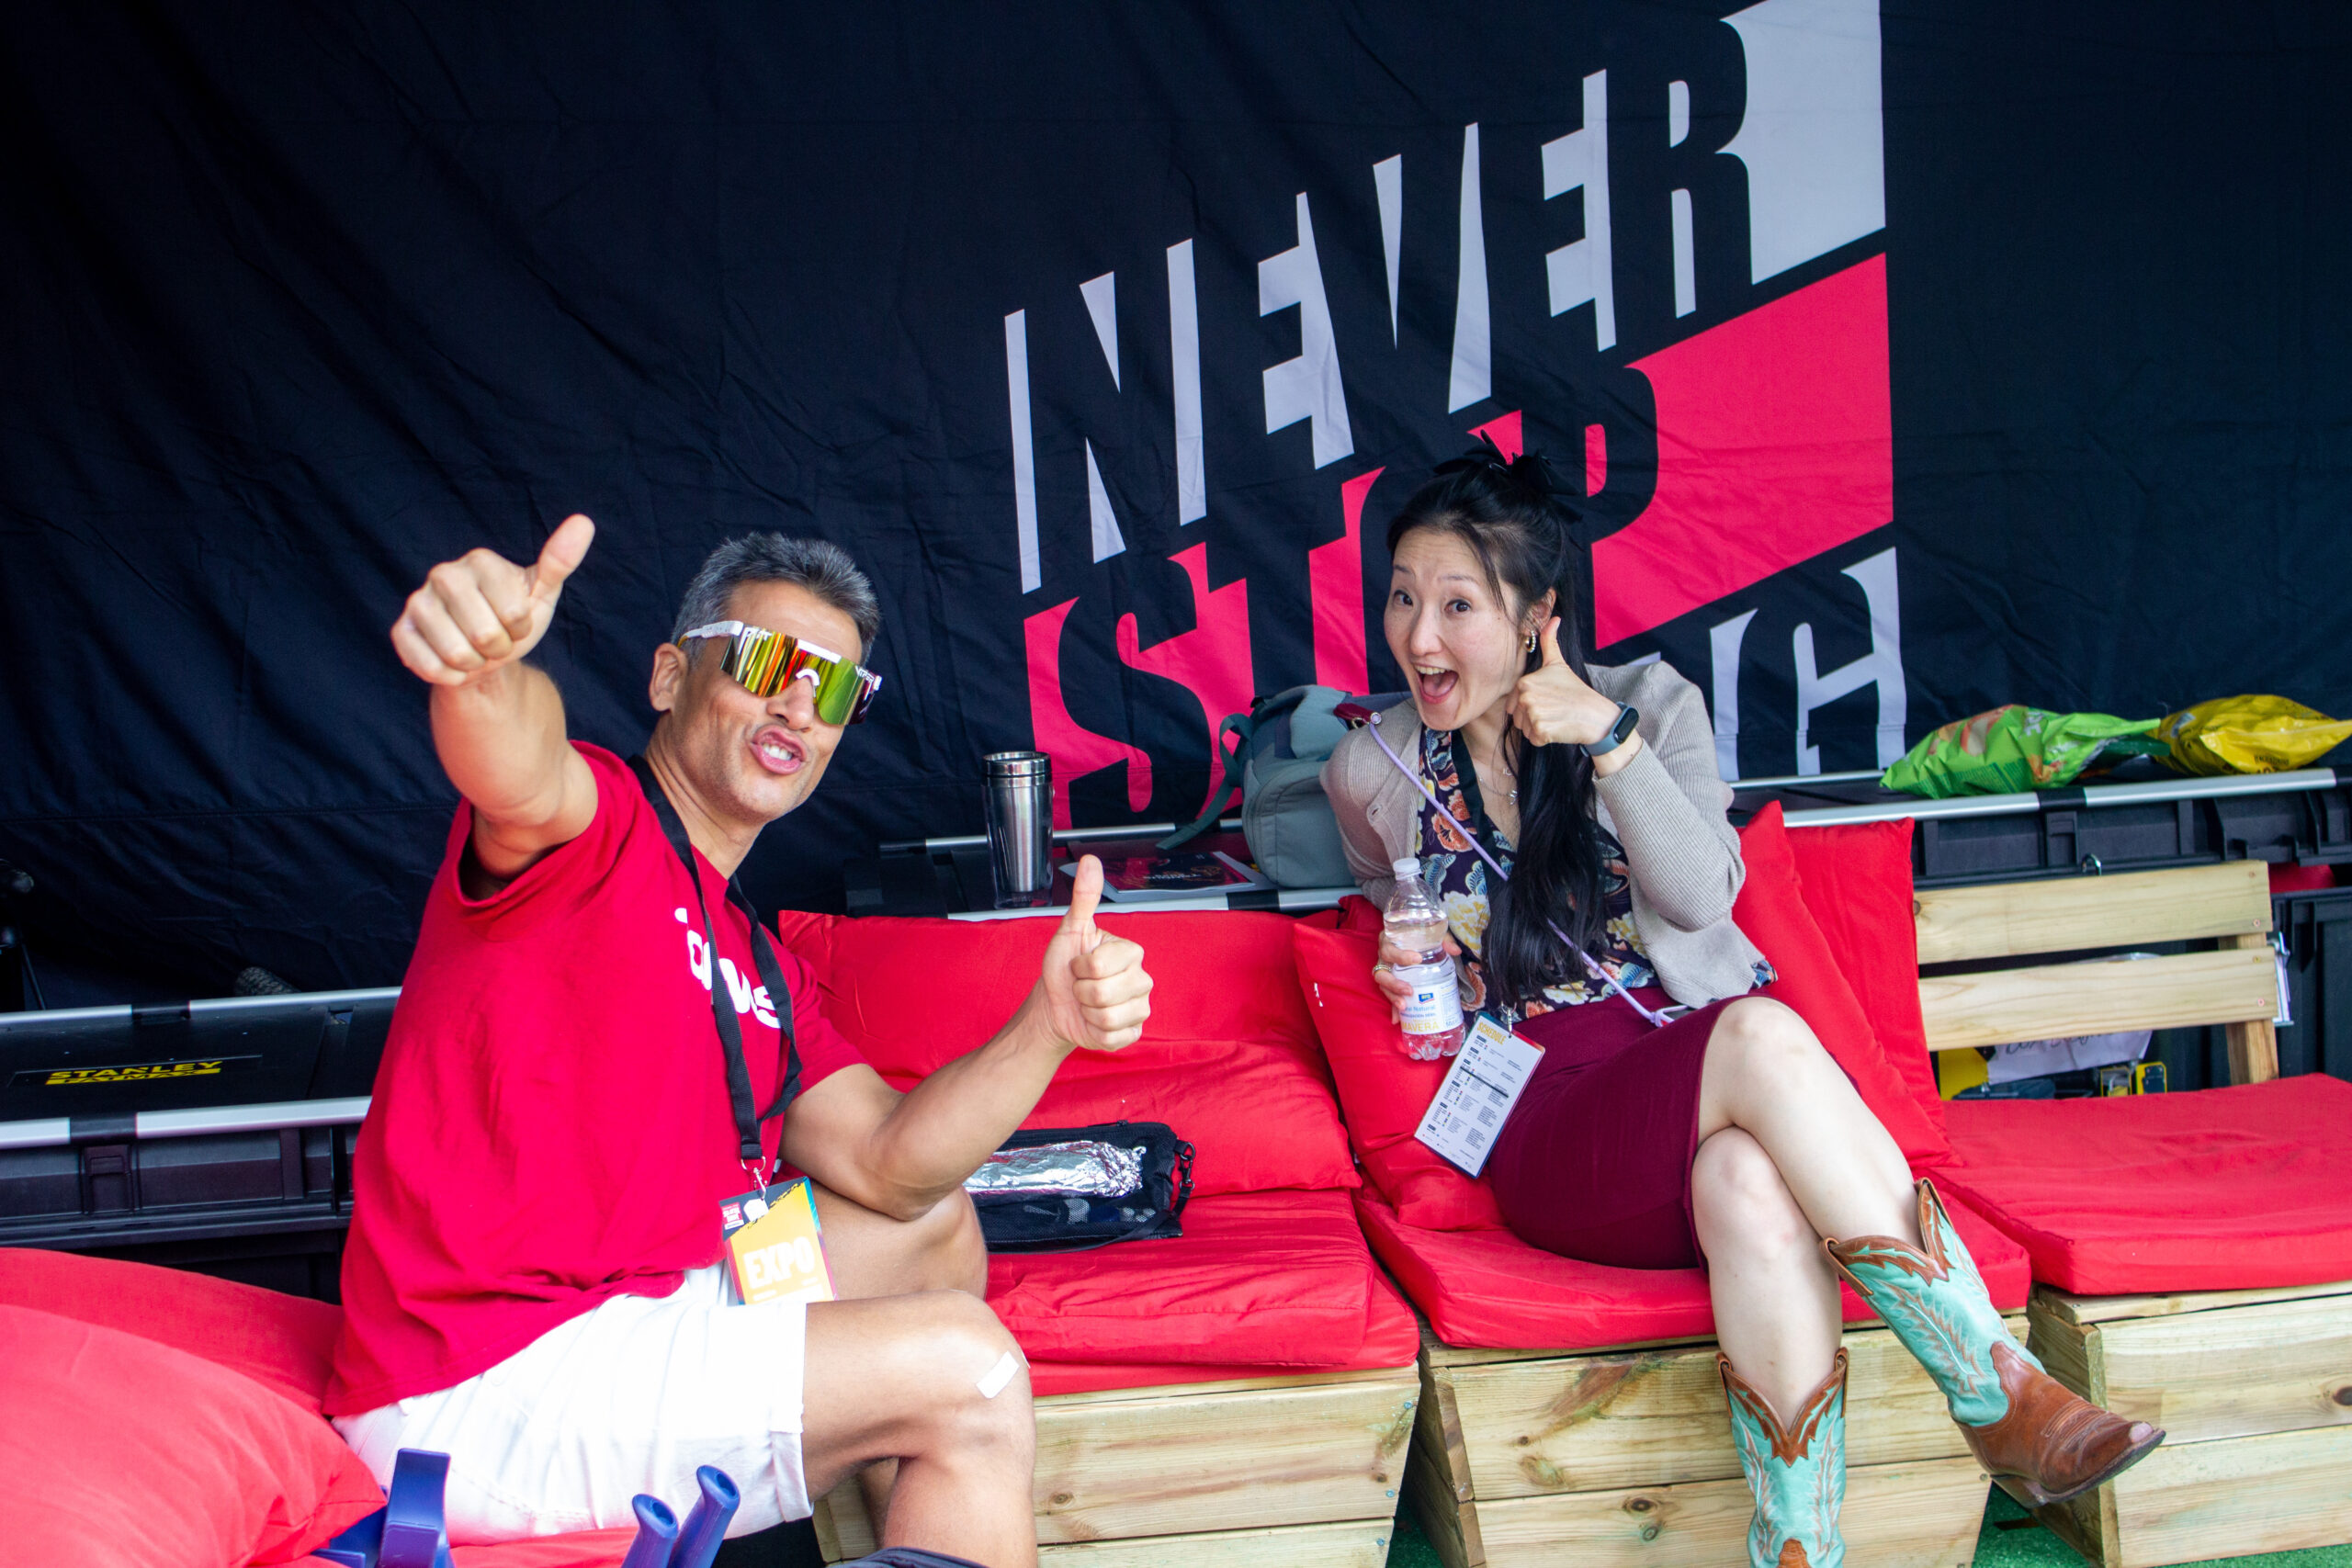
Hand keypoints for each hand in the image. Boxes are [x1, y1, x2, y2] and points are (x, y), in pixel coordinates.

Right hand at [391, 515, 595, 686]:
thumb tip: (584, 522)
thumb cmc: (514, 618)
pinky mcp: (401, 630)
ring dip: (475, 664)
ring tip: (474, 649)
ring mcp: (418, 601)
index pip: (515, 613)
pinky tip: (452, 663)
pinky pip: (430, 666)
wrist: (481, 651)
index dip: (521, 628)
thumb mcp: (542, 593)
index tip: (515, 620)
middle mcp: (444, 574)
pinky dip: (450, 675)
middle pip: (485, 635)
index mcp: (482, 560)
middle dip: (499, 648)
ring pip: (457, 654)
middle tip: (495, 638)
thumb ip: (559, 561)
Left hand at [1038, 856, 1152, 1051]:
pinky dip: (1094, 1031)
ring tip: (1087, 1003)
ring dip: (1087, 1011)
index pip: (1099, 966)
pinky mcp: (1133, 1033)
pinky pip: (1113, 1036)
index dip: (1079, 967)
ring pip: (1108, 1016)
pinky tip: (1094, 1021)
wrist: (1056, 1004)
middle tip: (1081, 985)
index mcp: (1130, 953)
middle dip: (1081, 991)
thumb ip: (1084, 897)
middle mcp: (1142, 979)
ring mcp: (1140, 1008)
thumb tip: (1089, 861)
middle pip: (1103, 992)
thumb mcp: (1070, 930)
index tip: (1079, 964)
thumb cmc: (1064, 967)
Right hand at [1373, 928, 1461, 1023]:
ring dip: (1392, 997)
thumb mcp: (1430, 931)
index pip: (1389, 948)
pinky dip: (1392, 1007)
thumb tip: (1455, 950)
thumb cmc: (1418, 931)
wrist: (1409, 930)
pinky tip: (1397, 1019)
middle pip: (1381, 972)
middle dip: (1394, 984)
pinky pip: (1388, 994)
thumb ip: (1442, 939)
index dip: (1401, 956)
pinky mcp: (1389, 981)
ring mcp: (1385, 969)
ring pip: (1382, 985)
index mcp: (1389, 940)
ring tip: (1404, 1006)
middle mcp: (1383, 956)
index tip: (1417, 959)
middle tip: (1410, 991)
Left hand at [1506, 617, 1627, 750]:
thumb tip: (1553, 618)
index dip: (1531, 706)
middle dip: (1534, 719)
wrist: (1596, 715)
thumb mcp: (1559, 664)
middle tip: (1555, 711)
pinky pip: (1533, 740)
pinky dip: (1545, 739)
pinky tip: (1559, 728)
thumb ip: (1550, 642)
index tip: (1549, 701)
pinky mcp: (1540, 731)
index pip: (1514, 703)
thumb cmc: (1575, 691)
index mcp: (1525, 682)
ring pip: (1524, 730)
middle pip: (1518, 718)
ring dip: (1539, 729)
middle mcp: (1526, 697)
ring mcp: (1533, 714)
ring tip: (1557, 719)